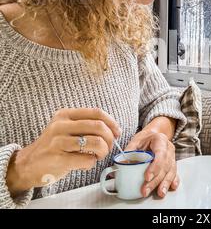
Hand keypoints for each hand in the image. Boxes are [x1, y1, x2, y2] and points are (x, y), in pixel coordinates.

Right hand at [6, 108, 120, 196]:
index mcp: (65, 115)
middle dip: (109, 139)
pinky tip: (84, 164)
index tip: (117, 132)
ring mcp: (58, 142)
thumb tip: (114, 130)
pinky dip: (91, 163)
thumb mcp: (66, 129)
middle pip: (99, 127)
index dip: (112, 122)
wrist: (27, 165)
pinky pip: (88, 160)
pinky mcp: (58, 159)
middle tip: (107, 147)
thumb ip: (86, 126)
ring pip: (96, 143)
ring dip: (103, 152)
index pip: (97, 112)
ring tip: (97, 156)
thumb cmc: (54, 147)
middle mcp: (60, 125)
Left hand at [124, 130, 178, 197]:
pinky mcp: (173, 163)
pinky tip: (171, 187)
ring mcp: (172, 156)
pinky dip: (173, 180)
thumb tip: (122, 164)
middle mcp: (169, 148)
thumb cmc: (144, 139)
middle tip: (146, 190)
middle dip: (156, 180)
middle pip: (165, 166)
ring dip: (165, 183)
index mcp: (160, 140)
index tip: (147, 177)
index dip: (155, 167)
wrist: (153, 136)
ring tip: (160, 193)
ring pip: (171, 171)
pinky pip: (175, 173)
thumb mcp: (135, 141)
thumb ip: (129, 151)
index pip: (160, 154)